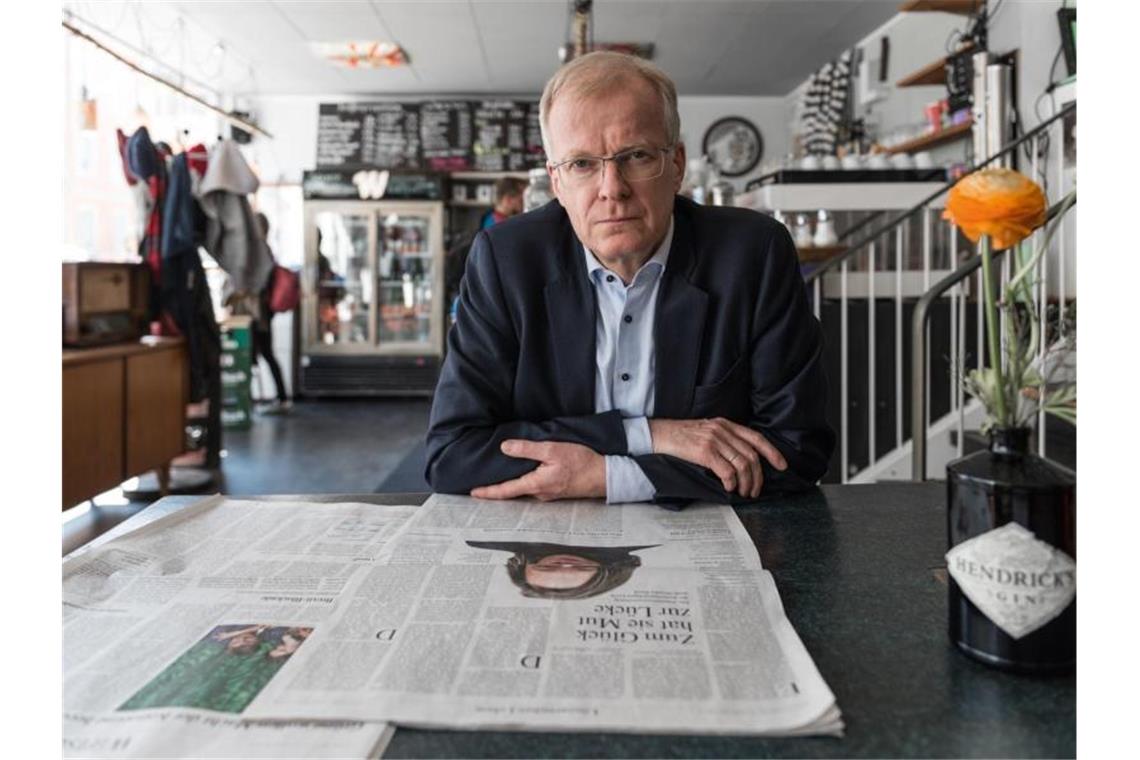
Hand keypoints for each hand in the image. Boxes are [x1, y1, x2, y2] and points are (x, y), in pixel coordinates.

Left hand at [470, 440, 606, 500]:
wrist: (604, 476)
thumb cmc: (581, 462)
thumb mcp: (552, 449)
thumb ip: (527, 449)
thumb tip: (504, 447)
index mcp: (536, 484)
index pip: (506, 490)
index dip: (488, 492)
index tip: (473, 492)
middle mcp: (539, 494)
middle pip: (513, 493)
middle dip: (497, 489)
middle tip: (480, 486)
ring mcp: (548, 494)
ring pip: (524, 490)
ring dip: (511, 486)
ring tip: (497, 479)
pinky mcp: (555, 491)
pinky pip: (534, 487)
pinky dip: (524, 483)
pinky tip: (522, 475)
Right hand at [649, 418, 786, 497]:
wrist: (659, 434)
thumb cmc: (681, 437)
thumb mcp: (707, 431)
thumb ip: (724, 439)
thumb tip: (741, 461)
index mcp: (726, 424)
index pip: (756, 438)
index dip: (772, 452)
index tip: (782, 465)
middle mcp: (722, 430)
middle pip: (751, 456)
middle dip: (758, 477)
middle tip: (755, 490)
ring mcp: (714, 440)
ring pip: (742, 465)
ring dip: (746, 483)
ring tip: (743, 492)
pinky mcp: (705, 452)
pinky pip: (727, 471)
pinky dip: (731, 483)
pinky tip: (728, 488)